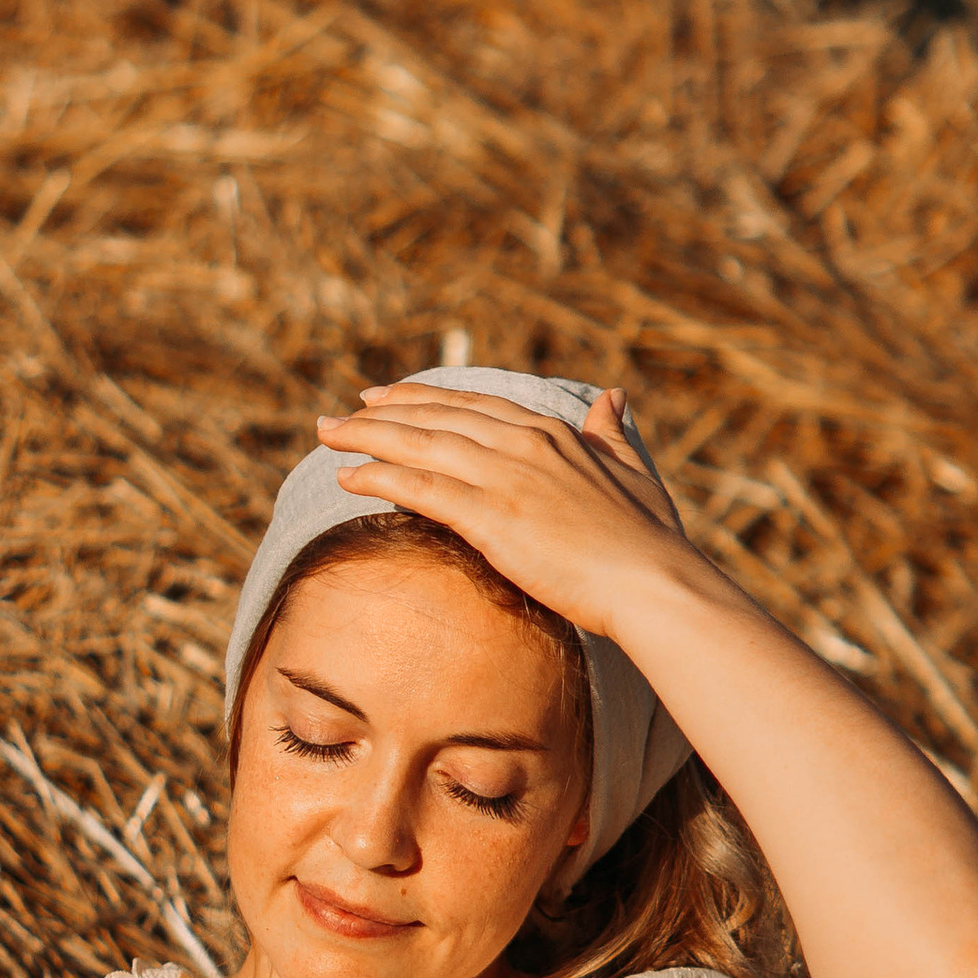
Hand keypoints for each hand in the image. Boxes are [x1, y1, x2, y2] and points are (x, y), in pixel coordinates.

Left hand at [317, 385, 687, 646]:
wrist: (651, 581)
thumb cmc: (648, 537)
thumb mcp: (632, 469)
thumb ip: (612, 432)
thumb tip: (613, 396)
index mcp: (552, 433)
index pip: (474, 405)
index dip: (425, 399)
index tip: (387, 397)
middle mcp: (522, 444)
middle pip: (436, 417)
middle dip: (382, 413)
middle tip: (340, 414)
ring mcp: (504, 477)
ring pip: (419, 445)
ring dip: (365, 437)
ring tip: (326, 435)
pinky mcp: (490, 516)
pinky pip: (421, 488)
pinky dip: (379, 477)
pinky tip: (347, 476)